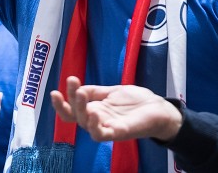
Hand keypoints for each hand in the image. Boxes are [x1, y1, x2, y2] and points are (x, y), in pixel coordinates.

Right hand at [50, 76, 182, 142]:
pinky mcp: (119, 132)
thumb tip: (76, 87)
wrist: (158, 108)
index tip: (58, 88)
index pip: (71, 109)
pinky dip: (95, 127)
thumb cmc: (135, 101)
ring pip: (85, 125)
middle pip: (75, 116)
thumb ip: (94, 91)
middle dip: (70, 100)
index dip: (62, 102)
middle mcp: (97, 120)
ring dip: (80, 111)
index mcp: (93, 109)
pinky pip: (102, 134)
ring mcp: (107, 127)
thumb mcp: (111, 91)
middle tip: (74, 83)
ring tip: (81, 95)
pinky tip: (94, 114)